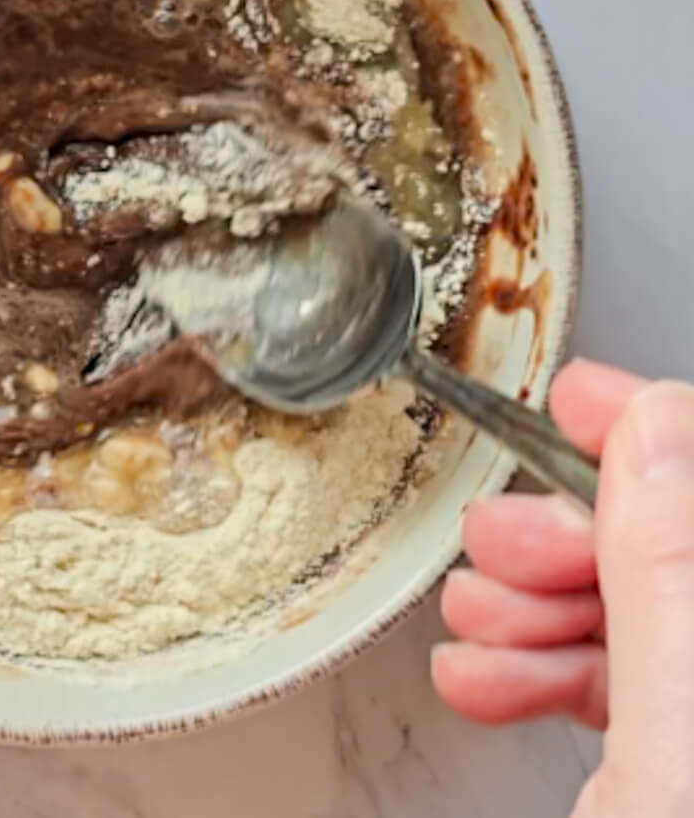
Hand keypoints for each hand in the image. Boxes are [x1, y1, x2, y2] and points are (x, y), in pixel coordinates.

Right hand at [433, 359, 693, 815]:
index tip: (573, 397)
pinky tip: (484, 680)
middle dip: (556, 536)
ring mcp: (690, 709)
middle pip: (650, 539)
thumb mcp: (676, 744)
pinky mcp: (654, 760)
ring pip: (609, 603)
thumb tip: (651, 424)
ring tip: (483, 632)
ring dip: (519, 606)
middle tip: (506, 547)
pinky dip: (516, 666)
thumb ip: (669, 577)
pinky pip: (588, 672)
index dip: (645, 428)